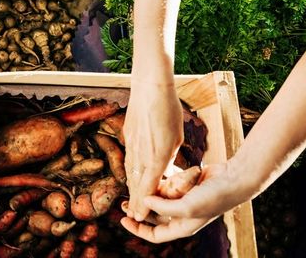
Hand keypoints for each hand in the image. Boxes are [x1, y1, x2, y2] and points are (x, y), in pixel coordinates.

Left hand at [121, 163, 247, 242]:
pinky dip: (160, 181)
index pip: (155, 235)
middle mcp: (182, 215)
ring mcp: (184, 200)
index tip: (124, 219)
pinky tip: (150, 174)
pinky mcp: (186, 186)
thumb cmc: (214, 197)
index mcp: (183, 227)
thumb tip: (144, 202)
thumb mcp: (187, 207)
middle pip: (154, 217)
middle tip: (123, 202)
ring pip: (159, 199)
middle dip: (139, 210)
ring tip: (133, 186)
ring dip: (147, 193)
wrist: (234, 179)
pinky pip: (168, 185)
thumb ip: (164, 208)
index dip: (138, 230)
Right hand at [123, 80, 182, 221]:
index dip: (144, 204)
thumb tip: (165, 169)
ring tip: (131, 201)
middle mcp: (141, 154)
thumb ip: (169, 156)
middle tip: (133, 216)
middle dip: (135, 202)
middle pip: (136, 184)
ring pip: (130, 172)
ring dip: (131, 188)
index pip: (149, 188)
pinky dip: (130, 171)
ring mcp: (132, 145)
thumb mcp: (177, 137)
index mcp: (157, 156)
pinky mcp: (128, 136)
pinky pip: (128, 158)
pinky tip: (130, 177)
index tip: (140, 218)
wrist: (149, 87)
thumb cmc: (169, 110)